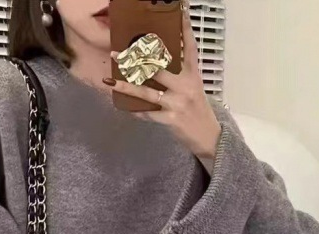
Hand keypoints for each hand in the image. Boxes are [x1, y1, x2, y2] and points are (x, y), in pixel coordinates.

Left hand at [107, 9, 221, 161]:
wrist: (208, 135)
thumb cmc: (197, 109)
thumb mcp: (193, 87)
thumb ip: (178, 75)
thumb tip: (155, 66)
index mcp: (192, 74)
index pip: (189, 47)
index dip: (184, 29)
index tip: (181, 11)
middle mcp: (185, 85)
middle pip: (158, 68)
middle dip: (136, 61)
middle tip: (117, 54)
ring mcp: (177, 102)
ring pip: (147, 92)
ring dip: (127, 86)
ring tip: (110, 81)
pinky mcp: (171, 119)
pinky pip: (149, 114)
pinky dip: (137, 112)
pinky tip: (125, 109)